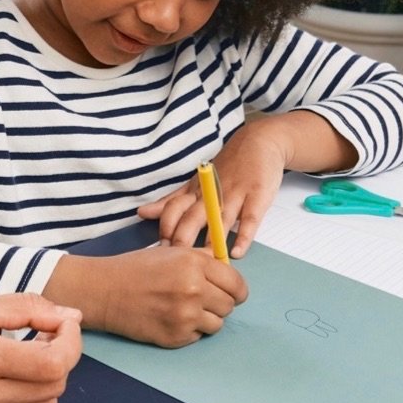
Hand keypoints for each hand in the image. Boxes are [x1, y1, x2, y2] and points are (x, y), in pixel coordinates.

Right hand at [0, 294, 80, 402]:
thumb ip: (25, 308)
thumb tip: (72, 316)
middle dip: (59, 359)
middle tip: (40, 340)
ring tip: (21, 364)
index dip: (70, 342)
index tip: (61, 326)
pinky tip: (5, 386)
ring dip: (45, 383)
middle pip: (55, 386)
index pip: (54, 363)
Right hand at [47, 247, 247, 347]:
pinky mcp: (176, 336)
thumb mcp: (172, 253)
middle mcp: (194, 289)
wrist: (105, 291)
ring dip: (206, 319)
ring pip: (218, 324)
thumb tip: (229, 273)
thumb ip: (203, 261)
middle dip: (220, 303)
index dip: (236, 290)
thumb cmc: (137, 268)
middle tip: (202, 300)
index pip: (237, 284)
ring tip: (185, 310)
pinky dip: (190, 330)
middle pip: (229, 306)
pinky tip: (171, 319)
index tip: (231, 293)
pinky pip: (198, 336)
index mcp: (194, 264)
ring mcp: (186, 315)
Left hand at [139, 121, 290, 256]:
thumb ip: (171, 201)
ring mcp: (235, 194)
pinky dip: (244, 236)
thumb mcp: (195, 182)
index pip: (173, 210)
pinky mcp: (257, 196)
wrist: (259, 141)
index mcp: (195, 191)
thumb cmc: (227, 167)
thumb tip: (143, 213)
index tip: (159, 252)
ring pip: (219, 220)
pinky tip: (237, 252)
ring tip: (204, 262)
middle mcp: (212, 194)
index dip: (165, 230)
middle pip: (192, 217)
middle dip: (182, 240)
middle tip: (177, 262)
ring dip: (211, 241)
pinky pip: (249, 219)